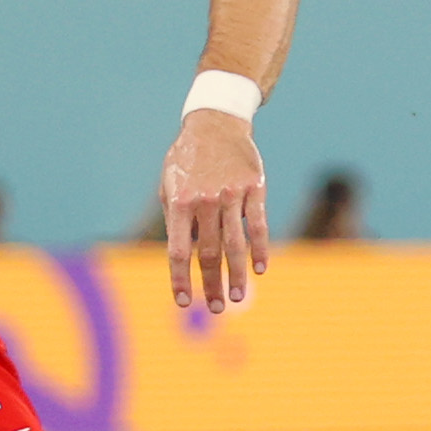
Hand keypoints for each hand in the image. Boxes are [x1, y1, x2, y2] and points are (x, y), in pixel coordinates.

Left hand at [163, 108, 268, 311]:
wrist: (215, 123)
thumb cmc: (187, 160)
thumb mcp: (169, 185)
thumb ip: (176, 220)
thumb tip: (185, 258)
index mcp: (180, 202)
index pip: (178, 251)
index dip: (180, 279)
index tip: (184, 302)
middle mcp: (205, 201)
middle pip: (209, 254)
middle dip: (212, 285)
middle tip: (216, 308)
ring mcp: (232, 195)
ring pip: (236, 244)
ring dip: (238, 275)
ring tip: (238, 297)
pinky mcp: (254, 188)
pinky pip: (258, 225)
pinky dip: (260, 249)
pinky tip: (261, 269)